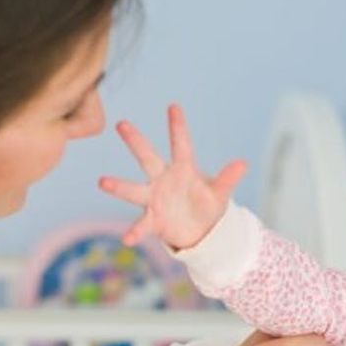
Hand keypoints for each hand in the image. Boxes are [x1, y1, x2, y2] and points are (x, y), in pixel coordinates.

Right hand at [98, 103, 246, 248]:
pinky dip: (134, 232)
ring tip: (102, 181)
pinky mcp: (152, 220)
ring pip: (133, 190)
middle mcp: (162, 180)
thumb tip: (243, 163)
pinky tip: (128, 239)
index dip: (178, 127)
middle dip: (135, 141)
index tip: (174, 106)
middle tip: (122, 124)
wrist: (198, 231)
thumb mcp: (219, 194)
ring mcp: (153, 199)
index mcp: (182, 170)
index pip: (180, 145)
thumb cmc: (206, 206)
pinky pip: (141, 225)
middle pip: (147, 158)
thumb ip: (227, 179)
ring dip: (119, 186)